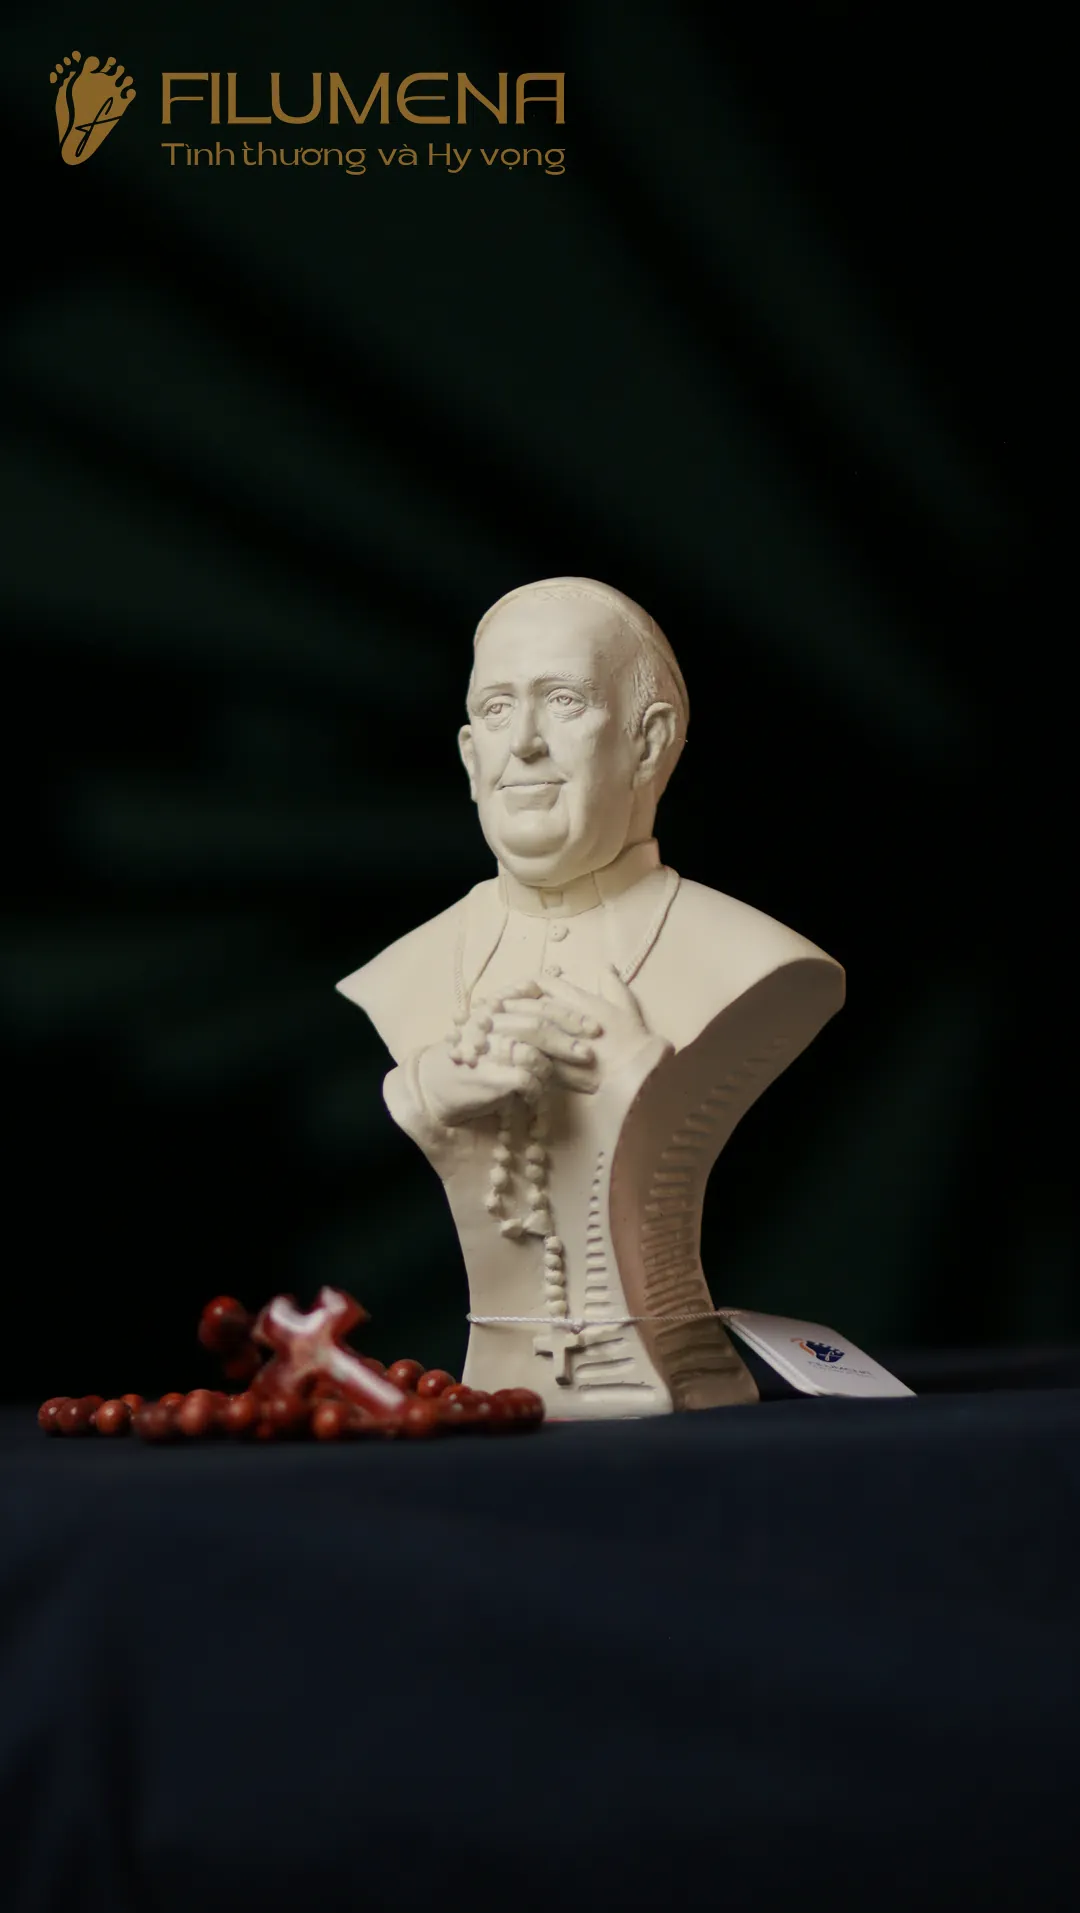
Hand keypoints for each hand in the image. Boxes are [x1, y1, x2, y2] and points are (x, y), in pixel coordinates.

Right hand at [415, 980, 599, 1125]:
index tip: (594, 1024)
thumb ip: (516, 1011)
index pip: (538, 1004)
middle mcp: (491, 1024)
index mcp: (496, 1008)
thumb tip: (546, 994)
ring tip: (572, 1075)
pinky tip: (540, 1092)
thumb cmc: (471, 1056)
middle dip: (570, 1038)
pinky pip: (524, 1079)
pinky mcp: (488, 1076)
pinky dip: (537, 1087)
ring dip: (555, 1065)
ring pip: (533, 1052)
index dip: (569, 1014)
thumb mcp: (490, 1027)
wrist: (435, 1084)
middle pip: (538, 1025)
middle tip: (591, 1051)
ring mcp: (488, 1049)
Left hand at [505, 968, 654, 1090]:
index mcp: (580, 1001)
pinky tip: (504, 1054)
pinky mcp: (553, 1066)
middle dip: (509, 1004)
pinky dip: (514, 1053)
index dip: (527, 984)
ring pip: (524, 1029)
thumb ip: (613, 985)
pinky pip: (527, 1056)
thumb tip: (607, 967)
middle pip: (528, 1005)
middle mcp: (566, 1018)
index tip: (517, 990)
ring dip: (507, 1027)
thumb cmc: (633, 1039)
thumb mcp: (626, 1006)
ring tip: (491, 1028)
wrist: (636, 1073)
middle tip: (492, 1006)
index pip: (546, 983)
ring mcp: (558, 1042)